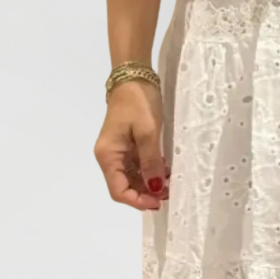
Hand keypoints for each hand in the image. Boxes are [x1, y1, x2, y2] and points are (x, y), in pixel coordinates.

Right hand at [94, 79, 170, 210]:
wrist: (134, 76)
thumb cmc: (139, 103)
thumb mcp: (148, 133)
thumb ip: (151, 163)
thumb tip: (155, 189)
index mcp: (108, 156)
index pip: (118, 190)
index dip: (137, 201)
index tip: (159, 202)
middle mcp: (109, 156)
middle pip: (124, 186)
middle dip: (146, 193)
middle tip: (170, 192)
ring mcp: (118, 150)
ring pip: (132, 177)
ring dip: (150, 183)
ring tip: (171, 182)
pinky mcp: (127, 143)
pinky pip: (137, 165)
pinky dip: (150, 170)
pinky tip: (166, 169)